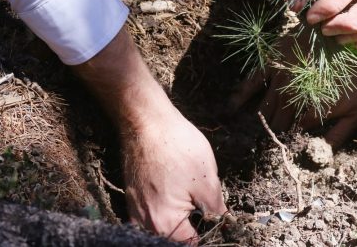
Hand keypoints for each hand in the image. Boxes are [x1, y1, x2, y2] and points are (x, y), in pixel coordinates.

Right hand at [122, 106, 226, 243]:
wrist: (146, 121)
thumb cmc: (176, 147)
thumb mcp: (207, 180)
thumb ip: (216, 211)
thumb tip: (224, 225)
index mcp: (164, 223)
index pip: (191, 244)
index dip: (209, 233)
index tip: (217, 220)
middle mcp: (144, 223)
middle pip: (174, 238)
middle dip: (193, 227)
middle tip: (203, 203)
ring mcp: (135, 211)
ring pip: (162, 227)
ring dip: (178, 219)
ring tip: (190, 197)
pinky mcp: (132, 198)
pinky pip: (151, 215)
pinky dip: (165, 210)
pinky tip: (176, 192)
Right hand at [228, 35, 356, 148]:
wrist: (351, 37)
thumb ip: (339, 135)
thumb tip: (323, 155)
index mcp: (311, 111)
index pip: (295, 133)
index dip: (294, 139)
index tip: (291, 143)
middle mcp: (291, 97)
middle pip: (278, 122)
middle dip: (276, 133)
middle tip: (270, 143)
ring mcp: (280, 79)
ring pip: (265, 107)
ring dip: (261, 121)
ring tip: (253, 134)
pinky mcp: (273, 62)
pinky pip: (252, 81)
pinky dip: (240, 96)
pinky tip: (231, 108)